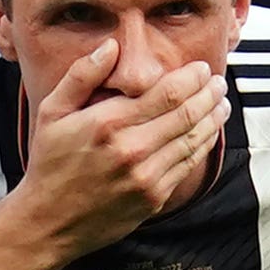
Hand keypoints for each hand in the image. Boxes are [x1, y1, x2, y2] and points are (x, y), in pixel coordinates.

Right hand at [4, 40, 228, 258]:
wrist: (48, 223)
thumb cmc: (49, 164)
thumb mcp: (50, 113)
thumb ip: (81, 76)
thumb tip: (111, 46)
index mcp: (108, 123)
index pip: (167, 93)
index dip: (193, 78)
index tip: (202, 68)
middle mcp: (131, 149)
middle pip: (188, 113)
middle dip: (210, 94)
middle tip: (219, 82)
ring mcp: (146, 176)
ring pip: (195, 139)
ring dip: (214, 118)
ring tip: (222, 103)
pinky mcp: (154, 197)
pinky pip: (189, 164)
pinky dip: (204, 144)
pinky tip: (208, 132)